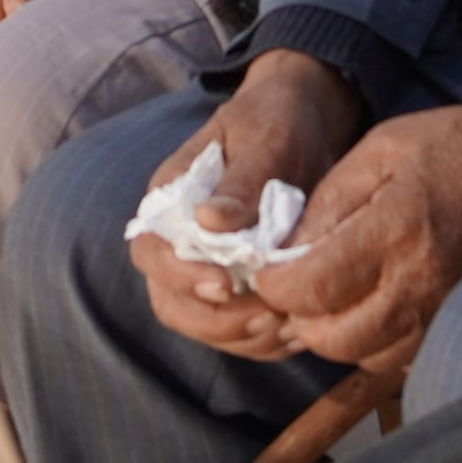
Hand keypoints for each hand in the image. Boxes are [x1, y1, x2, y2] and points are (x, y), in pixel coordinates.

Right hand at [128, 52, 368, 359]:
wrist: (309, 122)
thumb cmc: (279, 120)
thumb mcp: (265, 137)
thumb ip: (241, 180)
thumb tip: (208, 222)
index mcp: (172, 200)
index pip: (152, 252)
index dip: (180, 276)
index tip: (225, 285)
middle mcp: (182, 242)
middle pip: (172, 303)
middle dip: (217, 321)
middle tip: (269, 316)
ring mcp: (211, 268)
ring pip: (207, 326)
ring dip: (246, 336)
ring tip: (292, 325)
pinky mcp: (243, 288)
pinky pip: (243, 332)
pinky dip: (269, 342)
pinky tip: (303, 328)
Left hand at [247, 106, 461, 367]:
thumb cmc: (449, 149)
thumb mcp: (380, 149)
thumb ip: (328, 200)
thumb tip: (284, 247)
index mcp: (393, 231)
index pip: (312, 288)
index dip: (274, 288)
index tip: (265, 272)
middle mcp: (416, 283)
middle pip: (332, 337)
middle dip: (299, 318)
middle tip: (294, 287)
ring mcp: (438, 311)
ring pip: (361, 355)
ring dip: (333, 334)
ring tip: (328, 299)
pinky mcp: (450, 324)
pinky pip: (394, 356)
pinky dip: (369, 341)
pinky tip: (366, 307)